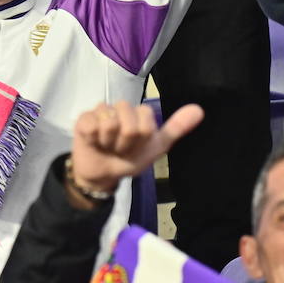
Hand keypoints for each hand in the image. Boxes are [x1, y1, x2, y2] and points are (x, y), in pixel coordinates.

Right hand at [70, 101, 203, 197]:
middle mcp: (121, 108)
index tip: (136, 147)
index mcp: (140, 113)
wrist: (103, 174)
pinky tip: (93, 142)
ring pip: (109, 122)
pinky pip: (91, 123)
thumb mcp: (155, 148)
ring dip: (108, 142)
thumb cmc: (129, 160)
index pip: (146, 122)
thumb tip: (200, 110)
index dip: (140, 140)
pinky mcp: (83, 118)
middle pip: (128, 122)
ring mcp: (102, 111)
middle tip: (119, 149)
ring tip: (106, 146)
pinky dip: (93, 138)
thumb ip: (176, 128)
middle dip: (124, 143)